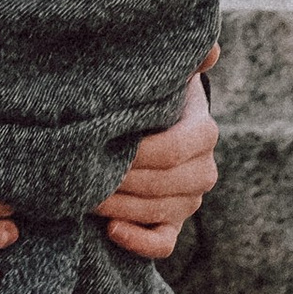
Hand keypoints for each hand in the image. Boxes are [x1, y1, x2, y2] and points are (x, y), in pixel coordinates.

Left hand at [95, 55, 219, 259]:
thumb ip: (186, 58)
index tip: (102, 143)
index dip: (137, 152)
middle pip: (161, 184)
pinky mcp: (175, 225)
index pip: (173, 149)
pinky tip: (111, 229)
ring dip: (118, 206)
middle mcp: (203, 170)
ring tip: (83, 194)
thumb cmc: (154, 95)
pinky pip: (162, 244)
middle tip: (81, 172)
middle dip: (119, 179)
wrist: (155, 126)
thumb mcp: (168, 73)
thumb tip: (211, 49)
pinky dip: (138, 242)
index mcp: (204, 132)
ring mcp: (190, 201)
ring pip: (157, 212)